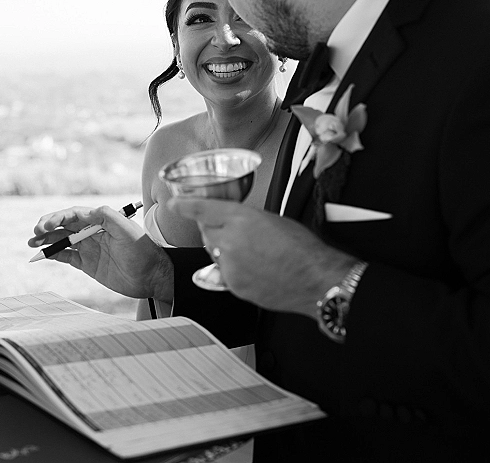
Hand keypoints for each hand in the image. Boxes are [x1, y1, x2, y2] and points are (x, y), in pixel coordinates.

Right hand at [29, 205, 172, 301]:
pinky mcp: (88, 264)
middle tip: (35, 233)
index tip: (46, 224)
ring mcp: (89, 248)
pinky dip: (54, 255)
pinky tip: (44, 254)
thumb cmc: (142, 250)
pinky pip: (67, 257)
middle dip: (47, 227)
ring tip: (32, 243)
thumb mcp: (127, 229)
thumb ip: (107, 216)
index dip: (58, 217)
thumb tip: (86, 211)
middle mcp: (93, 232)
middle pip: (65, 226)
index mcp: (101, 220)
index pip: (74, 214)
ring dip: (47, 241)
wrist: (151, 275)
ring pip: (62, 241)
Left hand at [169, 198, 354, 313]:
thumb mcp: (271, 219)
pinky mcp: (233, 286)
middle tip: (237, 232)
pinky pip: (224, 272)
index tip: (174, 204)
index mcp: (241, 219)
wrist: (315, 279)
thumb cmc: (301, 248)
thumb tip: (233, 222)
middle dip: (215, 229)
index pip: (203, 209)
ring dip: (225, 250)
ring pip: (215, 253)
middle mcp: (231, 241)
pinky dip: (233, 268)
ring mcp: (230, 266)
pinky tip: (255, 268)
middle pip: (207, 232)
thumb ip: (245, 219)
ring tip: (253, 253)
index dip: (185, 206)